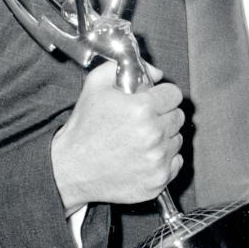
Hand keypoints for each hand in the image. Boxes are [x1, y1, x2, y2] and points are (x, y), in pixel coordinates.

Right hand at [51, 61, 183, 213]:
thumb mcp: (96, 84)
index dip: (162, 95)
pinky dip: (165, 159)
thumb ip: (127, 67)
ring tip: (139, 140)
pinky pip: (176, 162)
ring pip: (177, 139)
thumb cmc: (83, 128)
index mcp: (142, 109)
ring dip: (164, 137)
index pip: (174, 94)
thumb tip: (156, 73)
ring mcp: (157, 159)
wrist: (70, 168)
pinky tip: (144, 156)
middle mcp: (154, 134)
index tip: (153, 101)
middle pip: (178, 116)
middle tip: (143, 121)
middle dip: (163, 115)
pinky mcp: (158, 180)